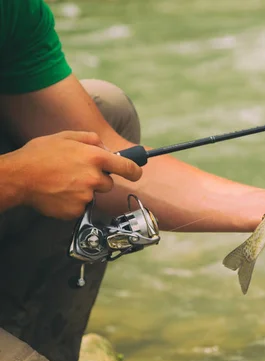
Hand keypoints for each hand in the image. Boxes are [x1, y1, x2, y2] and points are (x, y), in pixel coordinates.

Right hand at [10, 130, 142, 219]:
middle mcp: (94, 177)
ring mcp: (86, 196)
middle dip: (97, 179)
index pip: (127, 167)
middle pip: (108, 183)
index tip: (136, 173)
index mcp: (95, 157)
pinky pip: (82, 206)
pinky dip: (73, 202)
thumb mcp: (66, 136)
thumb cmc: (40, 155)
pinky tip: (59, 193)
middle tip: (76, 173)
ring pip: (94, 195)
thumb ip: (91, 139)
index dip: (134, 170)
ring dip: (84, 190)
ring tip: (64, 182)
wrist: (18, 177)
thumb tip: (106, 147)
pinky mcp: (77, 210)